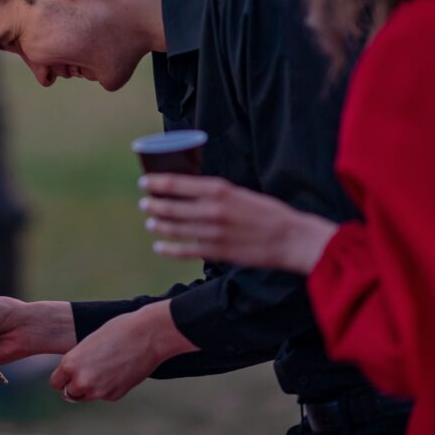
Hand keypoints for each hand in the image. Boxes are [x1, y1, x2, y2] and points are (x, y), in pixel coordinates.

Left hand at [49, 301, 195, 402]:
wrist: (147, 335)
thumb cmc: (117, 331)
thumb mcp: (89, 344)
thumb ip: (78, 362)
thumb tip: (74, 377)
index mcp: (70, 364)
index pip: (56, 383)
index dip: (63, 378)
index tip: (70, 373)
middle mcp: (81, 381)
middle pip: (69, 393)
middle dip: (76, 385)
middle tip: (89, 371)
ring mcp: (99, 391)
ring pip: (86, 396)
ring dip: (91, 388)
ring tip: (104, 369)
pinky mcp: (115, 396)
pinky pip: (105, 395)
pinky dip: (108, 387)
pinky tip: (119, 371)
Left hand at [138, 174, 337, 274]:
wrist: (290, 237)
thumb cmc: (268, 212)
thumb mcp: (240, 193)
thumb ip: (216, 193)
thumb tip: (191, 192)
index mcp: (218, 189)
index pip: (176, 183)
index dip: (156, 183)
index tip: (144, 182)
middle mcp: (211, 209)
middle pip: (170, 206)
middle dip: (153, 204)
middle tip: (145, 204)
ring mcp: (212, 232)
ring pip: (174, 228)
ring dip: (158, 224)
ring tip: (151, 222)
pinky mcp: (216, 252)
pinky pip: (184, 251)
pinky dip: (168, 249)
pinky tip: (159, 247)